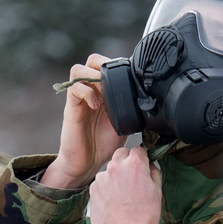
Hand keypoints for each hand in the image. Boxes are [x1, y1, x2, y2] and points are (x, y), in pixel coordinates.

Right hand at [41, 54, 127, 189]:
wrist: (86, 163)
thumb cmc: (104, 145)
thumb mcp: (125, 124)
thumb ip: (132, 110)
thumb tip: (151, 102)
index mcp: (104, 92)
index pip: (107, 65)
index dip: (116, 65)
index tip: (127, 76)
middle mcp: (91, 91)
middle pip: (92, 60)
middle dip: (103, 64)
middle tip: (113, 78)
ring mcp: (79, 98)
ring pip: (78, 69)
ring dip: (92, 75)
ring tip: (102, 90)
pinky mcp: (71, 108)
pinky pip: (74, 88)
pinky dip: (86, 92)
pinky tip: (95, 105)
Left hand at [89, 147, 161, 223]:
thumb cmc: (144, 218)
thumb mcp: (157, 192)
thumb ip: (153, 172)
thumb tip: (150, 165)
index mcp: (134, 165)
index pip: (138, 149)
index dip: (141, 158)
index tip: (142, 166)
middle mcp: (115, 167)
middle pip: (121, 154)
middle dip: (126, 162)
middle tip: (131, 179)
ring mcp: (102, 178)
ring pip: (109, 170)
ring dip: (114, 177)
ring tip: (122, 196)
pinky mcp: (92, 190)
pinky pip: (100, 183)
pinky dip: (105, 189)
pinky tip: (113, 202)